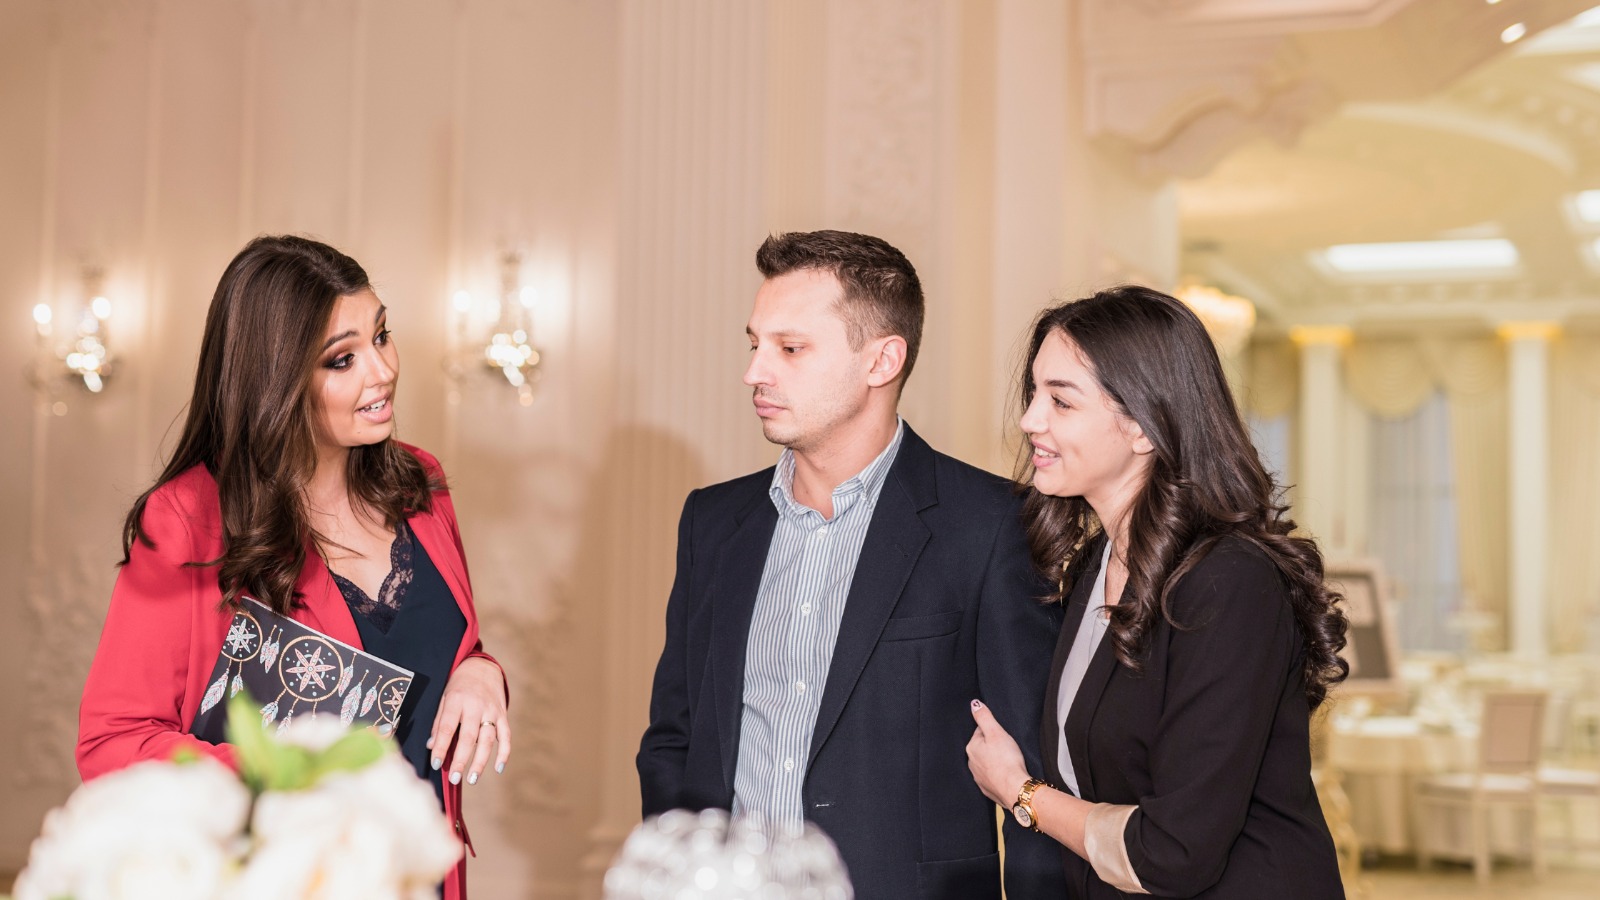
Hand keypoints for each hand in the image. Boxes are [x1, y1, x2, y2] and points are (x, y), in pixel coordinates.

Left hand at [428, 656, 509, 786]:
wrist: (481, 666)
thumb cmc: (458, 685)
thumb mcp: (443, 698)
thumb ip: (439, 722)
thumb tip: (432, 746)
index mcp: (456, 700)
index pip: (447, 728)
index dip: (441, 747)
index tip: (436, 764)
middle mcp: (475, 706)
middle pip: (469, 736)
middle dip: (461, 759)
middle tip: (455, 779)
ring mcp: (492, 711)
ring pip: (488, 739)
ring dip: (481, 761)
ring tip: (472, 779)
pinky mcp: (503, 714)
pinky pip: (506, 735)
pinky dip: (504, 753)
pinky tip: (498, 768)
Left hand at [966, 699, 1029, 807]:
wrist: (1014, 788)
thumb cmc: (1007, 760)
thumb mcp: (996, 732)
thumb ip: (984, 717)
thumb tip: (974, 704)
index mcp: (972, 748)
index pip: (980, 732)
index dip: (993, 731)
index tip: (1002, 735)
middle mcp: (971, 763)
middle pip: (983, 748)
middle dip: (993, 746)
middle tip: (1007, 748)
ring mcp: (978, 777)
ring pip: (986, 763)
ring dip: (995, 761)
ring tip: (1008, 760)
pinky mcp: (987, 789)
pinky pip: (992, 778)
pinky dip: (998, 775)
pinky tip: (1006, 774)